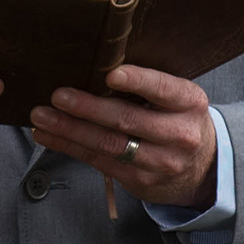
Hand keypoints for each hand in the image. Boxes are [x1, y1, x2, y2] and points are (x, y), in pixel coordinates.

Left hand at [30, 64, 217, 209]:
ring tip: (42, 116)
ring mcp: (158, 161)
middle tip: (58, 96)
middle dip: (88, 108)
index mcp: (189, 103)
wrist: (201, 169)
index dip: (138, 81)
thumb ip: (149, 85)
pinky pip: (98, 161)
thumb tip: (98, 64)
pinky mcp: (138, 180)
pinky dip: (69, 146)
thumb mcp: (178, 99)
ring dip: (70, 129)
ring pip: (108, 144)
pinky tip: (48, 135)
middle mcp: (178, 134)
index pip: (164, 89)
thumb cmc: (178, 120)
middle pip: (128, 119)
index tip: (111, 75)